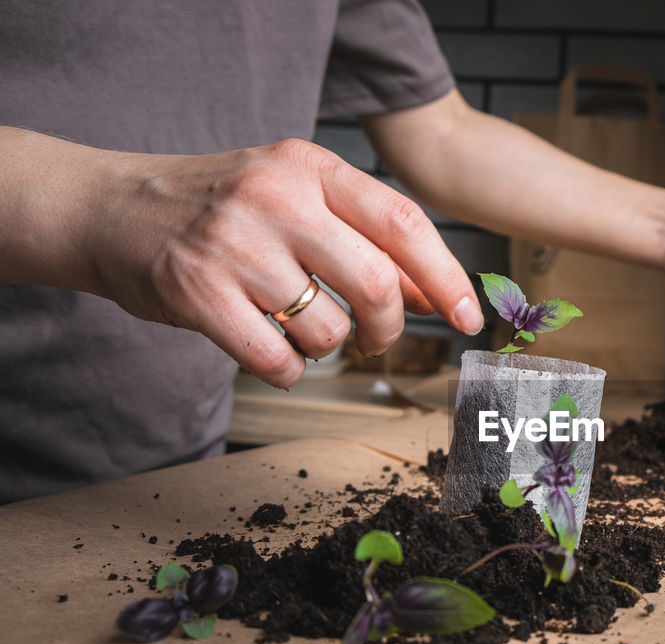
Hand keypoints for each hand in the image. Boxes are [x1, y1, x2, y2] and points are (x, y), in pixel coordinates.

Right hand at [76, 137, 481, 386]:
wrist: (108, 208)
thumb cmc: (219, 209)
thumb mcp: (296, 200)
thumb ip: (364, 240)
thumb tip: (433, 294)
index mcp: (309, 167)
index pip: (404, 224)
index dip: (446, 279)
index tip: (468, 318)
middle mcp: (276, 198)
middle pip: (376, 284)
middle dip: (388, 328)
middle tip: (375, 339)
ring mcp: (235, 245)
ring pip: (327, 328)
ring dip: (326, 346)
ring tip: (297, 326)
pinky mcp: (198, 292)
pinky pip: (277, 359)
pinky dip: (286, 368)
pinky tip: (268, 347)